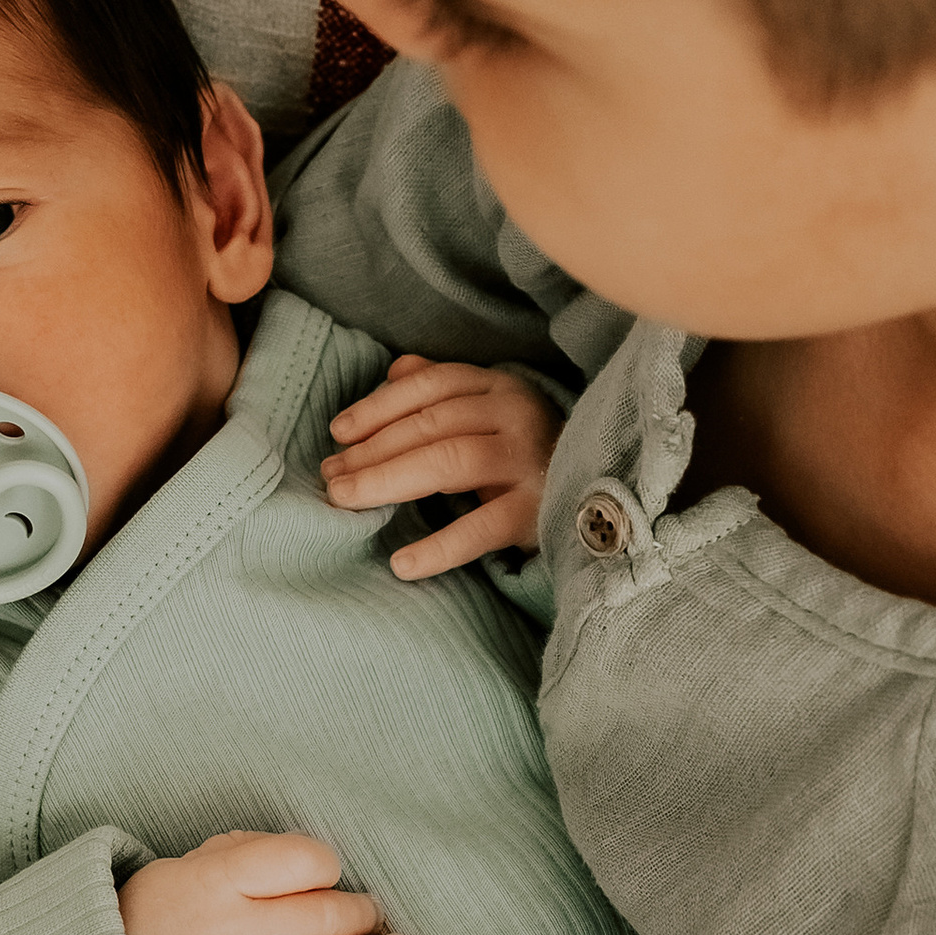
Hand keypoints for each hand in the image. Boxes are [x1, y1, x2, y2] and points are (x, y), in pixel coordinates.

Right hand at [119, 832, 409, 934]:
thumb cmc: (161, 918)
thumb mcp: (189, 865)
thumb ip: (250, 853)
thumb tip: (321, 867)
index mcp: (214, 883)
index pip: (305, 861)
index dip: (327, 865)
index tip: (326, 873)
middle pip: (329, 917)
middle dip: (363, 913)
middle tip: (371, 915)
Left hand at [319, 356, 559, 578]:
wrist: (603, 498)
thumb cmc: (530, 455)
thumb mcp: (492, 413)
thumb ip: (445, 389)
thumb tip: (394, 370)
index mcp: (501, 388)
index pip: (431, 384)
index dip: (379, 406)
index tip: (338, 433)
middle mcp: (518, 416)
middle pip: (432, 424)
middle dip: (372, 449)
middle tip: (332, 477)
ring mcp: (531, 462)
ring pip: (449, 461)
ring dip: (389, 480)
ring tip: (347, 501)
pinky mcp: (540, 511)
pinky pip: (482, 528)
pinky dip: (439, 548)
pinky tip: (402, 564)